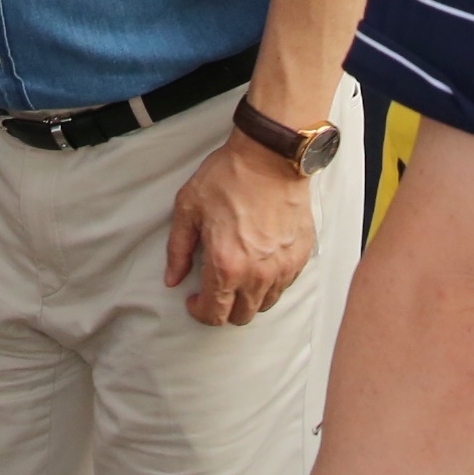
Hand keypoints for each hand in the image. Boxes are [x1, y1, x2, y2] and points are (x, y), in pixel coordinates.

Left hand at [165, 131, 317, 325]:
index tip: (193, 300)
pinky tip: (258, 265)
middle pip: (241, 316)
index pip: (214, 313)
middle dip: (223, 310)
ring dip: (247, 299)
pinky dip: (269, 284)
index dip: (199, 312)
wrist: (270, 157)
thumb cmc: (228, 178)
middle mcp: (257, 274)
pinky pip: (284, 286)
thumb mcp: (188, 208)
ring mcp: (283, 268)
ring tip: (235, 277)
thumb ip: (178, 249)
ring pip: (265, 305)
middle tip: (213, 290)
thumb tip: (172, 279)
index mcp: (226, 265)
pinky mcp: (300, 257)